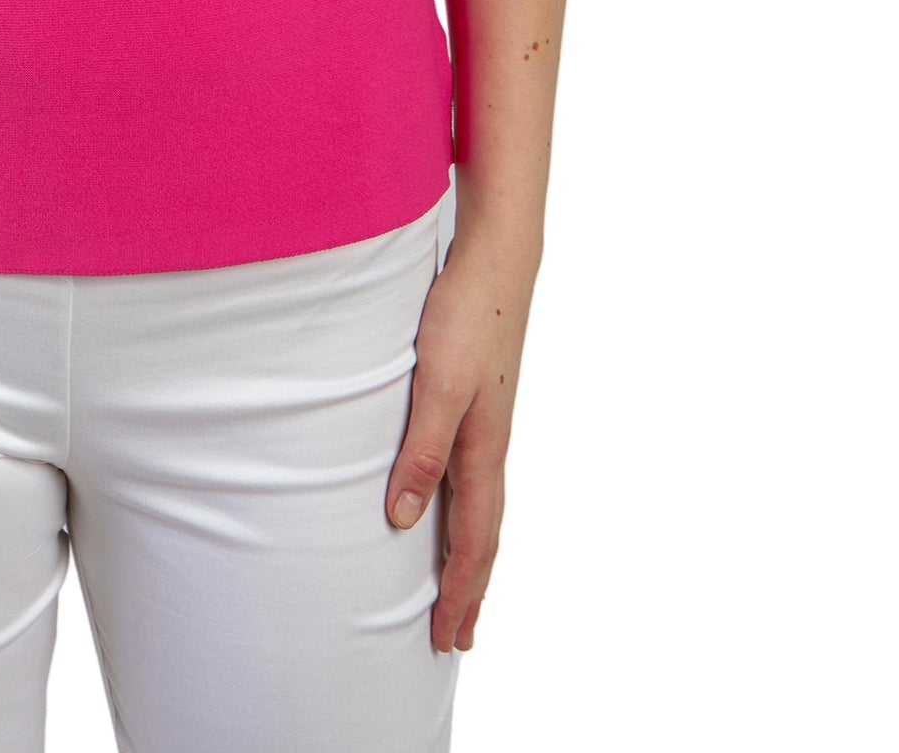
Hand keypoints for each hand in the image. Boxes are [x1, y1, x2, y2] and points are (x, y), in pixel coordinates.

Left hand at [385, 229, 536, 651]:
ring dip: (471, 554)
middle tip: (457, 638)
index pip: (475, 540)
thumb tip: (403, 521)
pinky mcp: (478, 401)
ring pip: (482, 506)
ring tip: (458, 586)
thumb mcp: (436, 385)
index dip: (460, 591)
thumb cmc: (464, 317)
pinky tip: (449, 504)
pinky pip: (474, 476)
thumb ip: (421, 451)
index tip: (447, 638)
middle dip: (471, 588)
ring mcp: (487, 423)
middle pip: (485, 534)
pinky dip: (466, 510)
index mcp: (484, 450)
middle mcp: (490, 444)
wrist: (496, 259)